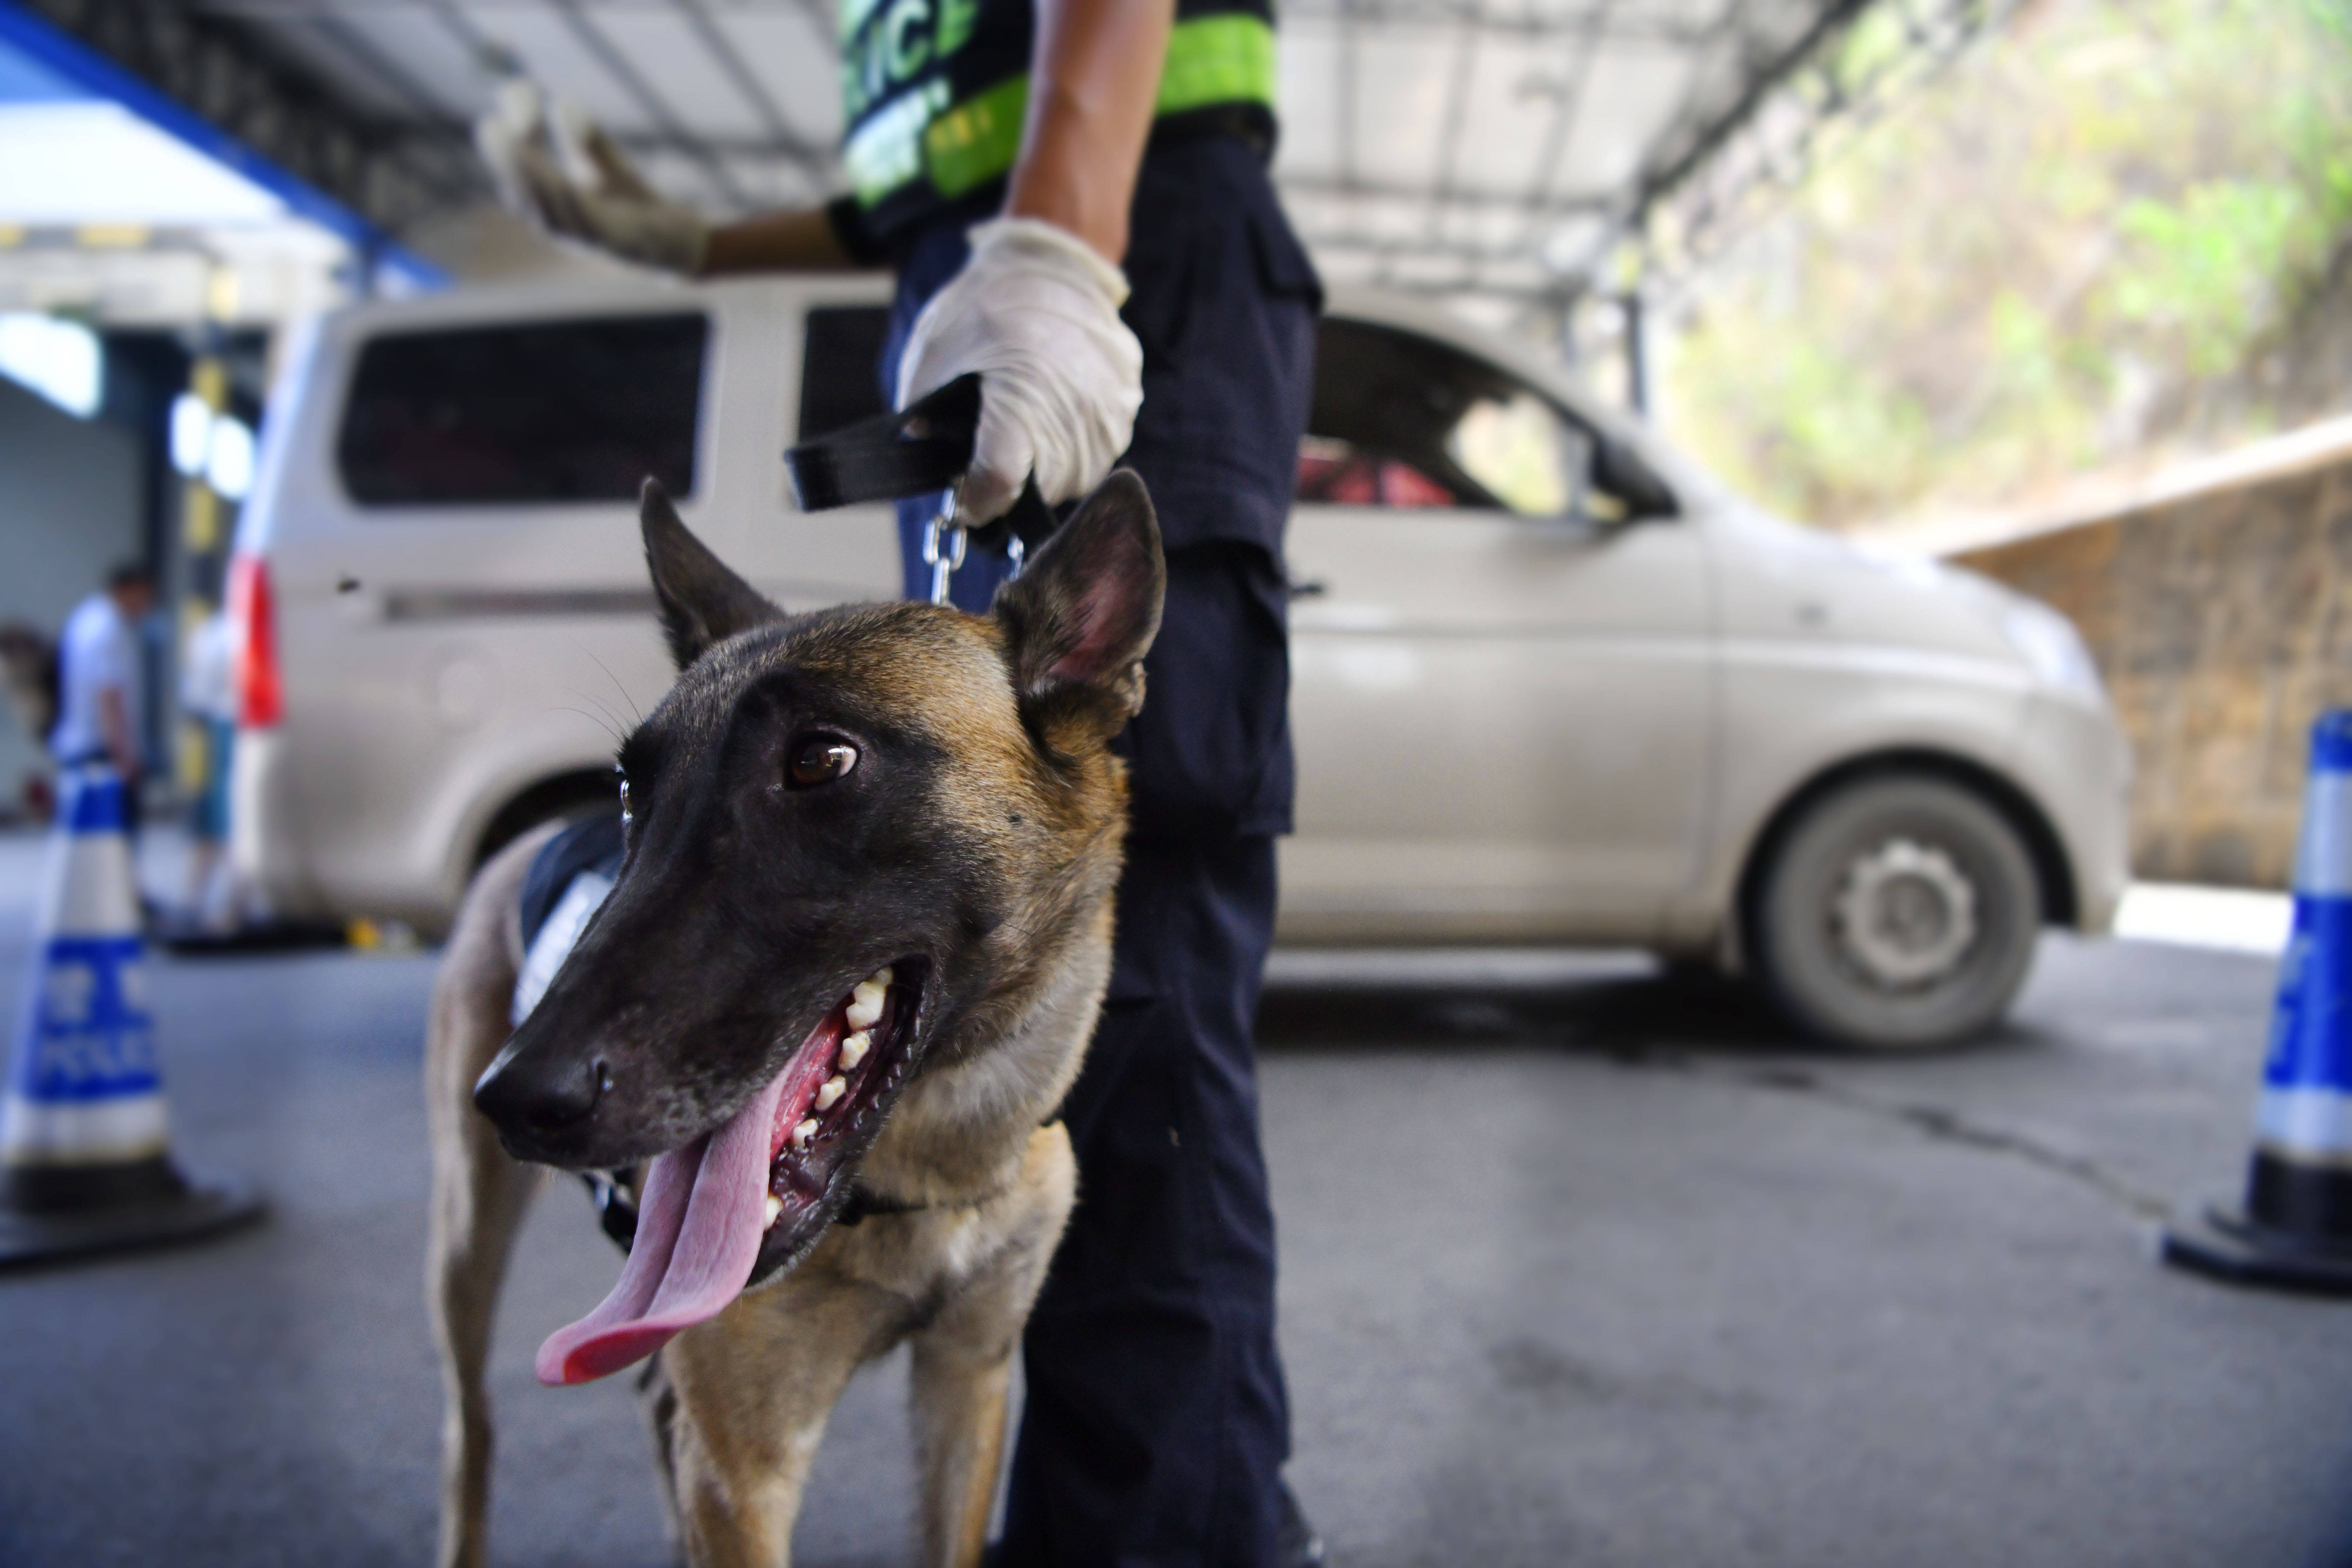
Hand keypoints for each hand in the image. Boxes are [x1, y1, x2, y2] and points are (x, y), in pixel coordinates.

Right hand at [474, 80, 709, 275]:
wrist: (684, 248)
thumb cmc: (638, 209)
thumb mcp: (611, 169)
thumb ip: (587, 142)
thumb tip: (561, 103)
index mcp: (556, 213)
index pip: (521, 184)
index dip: (505, 152)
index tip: (497, 116)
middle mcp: (567, 232)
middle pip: (528, 199)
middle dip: (508, 164)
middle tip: (490, 125)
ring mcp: (594, 242)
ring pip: (553, 214)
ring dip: (534, 180)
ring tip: (518, 143)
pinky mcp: (625, 246)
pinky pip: (595, 228)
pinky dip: (578, 204)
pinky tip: (567, 181)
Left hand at [894, 218, 1143, 526]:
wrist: (1052, 258)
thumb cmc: (984, 305)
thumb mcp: (934, 356)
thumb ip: (929, 420)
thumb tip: (940, 473)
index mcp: (1019, 400)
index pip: (1000, 485)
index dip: (976, 501)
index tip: (965, 500)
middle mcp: (1073, 415)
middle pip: (1038, 491)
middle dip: (1010, 486)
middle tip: (992, 456)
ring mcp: (1108, 413)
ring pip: (1073, 478)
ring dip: (1044, 470)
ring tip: (1026, 428)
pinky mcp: (1127, 404)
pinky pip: (1098, 450)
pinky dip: (1071, 444)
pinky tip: (1053, 409)